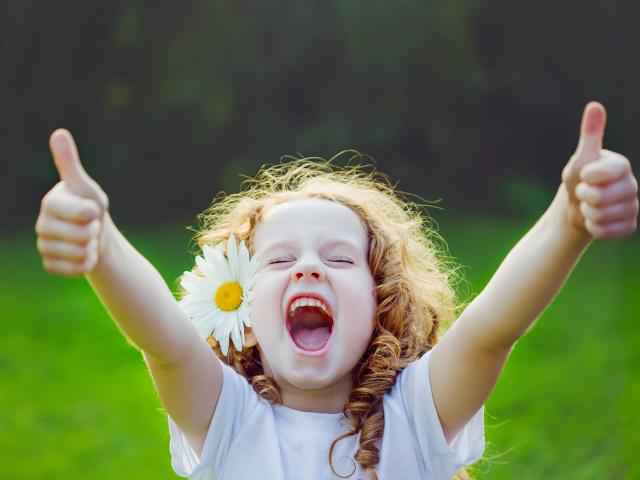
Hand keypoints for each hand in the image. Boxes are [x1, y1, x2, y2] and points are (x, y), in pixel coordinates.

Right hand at [35, 129, 109, 275]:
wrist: (93, 235)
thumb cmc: (90, 206)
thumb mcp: (86, 186)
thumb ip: (70, 164)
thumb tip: (58, 133)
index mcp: (50, 202)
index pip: (84, 212)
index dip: (95, 213)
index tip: (92, 209)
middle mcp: (41, 224)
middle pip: (82, 235)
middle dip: (94, 231)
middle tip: (90, 225)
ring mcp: (43, 246)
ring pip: (79, 253)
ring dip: (91, 248)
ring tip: (86, 239)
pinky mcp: (49, 264)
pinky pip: (75, 269)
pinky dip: (86, 263)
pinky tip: (82, 254)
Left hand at [561, 102, 637, 238]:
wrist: (577, 206)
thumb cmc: (578, 179)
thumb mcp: (581, 158)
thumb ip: (590, 134)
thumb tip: (595, 105)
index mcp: (621, 166)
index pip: (601, 174)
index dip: (585, 178)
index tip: (584, 175)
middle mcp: (632, 185)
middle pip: (599, 198)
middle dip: (583, 197)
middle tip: (584, 193)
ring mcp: (632, 206)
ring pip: (601, 215)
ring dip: (587, 213)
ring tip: (589, 205)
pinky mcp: (629, 225)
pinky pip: (606, 231)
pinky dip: (593, 228)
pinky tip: (594, 220)